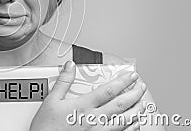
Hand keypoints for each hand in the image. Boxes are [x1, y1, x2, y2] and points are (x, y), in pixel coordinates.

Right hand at [29, 61, 146, 130]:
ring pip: (124, 121)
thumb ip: (63, 82)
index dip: (122, 81)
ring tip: (143, 103)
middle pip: (120, 105)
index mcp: (83, 106)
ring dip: (136, 111)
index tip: (131, 75)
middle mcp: (93, 119)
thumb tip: (70, 66)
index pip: (108, 91)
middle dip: (134, 94)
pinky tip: (135, 123)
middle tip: (141, 86)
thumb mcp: (51, 101)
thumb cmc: (46, 126)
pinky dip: (131, 128)